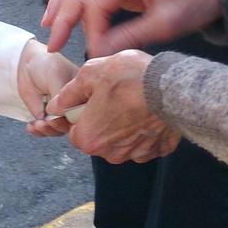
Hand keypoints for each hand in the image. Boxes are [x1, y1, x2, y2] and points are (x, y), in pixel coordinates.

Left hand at [16, 40, 78, 137]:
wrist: (29, 65)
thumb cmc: (47, 64)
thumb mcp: (56, 75)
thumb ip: (59, 94)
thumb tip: (59, 115)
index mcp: (84, 94)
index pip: (82, 113)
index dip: (71, 120)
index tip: (58, 118)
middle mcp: (75, 106)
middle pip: (71, 126)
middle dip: (56, 128)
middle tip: (45, 122)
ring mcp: (61, 113)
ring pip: (58, 130)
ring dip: (46, 131)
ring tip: (36, 124)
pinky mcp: (48, 118)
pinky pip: (46, 130)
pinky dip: (37, 131)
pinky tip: (31, 127)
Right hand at [43, 0, 222, 56]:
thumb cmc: (192, 3)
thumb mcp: (165, 24)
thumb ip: (130, 37)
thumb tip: (98, 53)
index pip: (96, 3)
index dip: (91, 31)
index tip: (93, 53)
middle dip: (63, 16)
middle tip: (53, 44)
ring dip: (61, 3)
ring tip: (49, 26)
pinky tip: (64, 15)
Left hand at [47, 51, 178, 163]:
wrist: (173, 88)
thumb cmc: (130, 78)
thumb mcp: (91, 73)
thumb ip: (69, 93)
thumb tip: (55, 105)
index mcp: (89, 138)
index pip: (75, 131)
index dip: (81, 113)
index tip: (92, 98)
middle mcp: (110, 153)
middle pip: (98, 137)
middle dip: (103, 120)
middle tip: (115, 96)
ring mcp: (135, 154)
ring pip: (121, 141)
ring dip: (124, 126)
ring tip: (134, 101)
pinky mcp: (157, 151)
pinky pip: (144, 142)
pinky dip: (145, 130)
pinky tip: (148, 112)